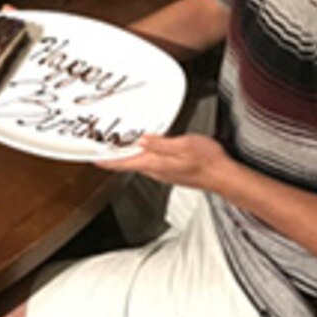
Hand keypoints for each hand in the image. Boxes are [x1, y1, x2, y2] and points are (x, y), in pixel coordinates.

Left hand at [96, 133, 228, 190]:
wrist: (223, 176)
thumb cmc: (207, 162)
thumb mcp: (184, 145)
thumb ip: (161, 143)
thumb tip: (142, 140)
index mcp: (156, 164)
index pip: (124, 163)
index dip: (107, 160)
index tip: (93, 157)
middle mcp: (157, 171)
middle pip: (128, 164)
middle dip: (114, 155)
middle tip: (101, 146)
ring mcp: (164, 173)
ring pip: (138, 163)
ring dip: (127, 155)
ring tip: (117, 145)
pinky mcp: (171, 171)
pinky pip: (149, 162)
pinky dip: (140, 155)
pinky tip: (143, 147)